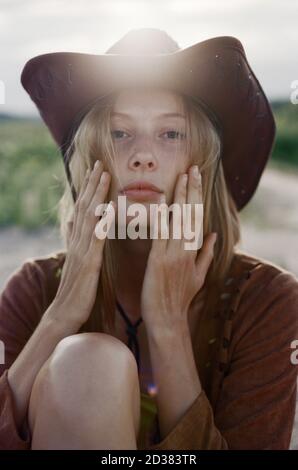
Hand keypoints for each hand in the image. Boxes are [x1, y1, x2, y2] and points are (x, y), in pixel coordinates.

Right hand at [50, 160, 114, 331]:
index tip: (96, 170)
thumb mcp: (77, 260)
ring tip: (104, 175)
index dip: (89, 188)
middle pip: (85, 206)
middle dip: (93, 184)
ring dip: (96, 195)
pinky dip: (101, 222)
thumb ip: (76, 239)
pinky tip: (107, 208)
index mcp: (79, 240)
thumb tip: (72, 222)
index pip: (84, 209)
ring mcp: (83, 250)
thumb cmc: (76, 288)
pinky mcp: (89, 262)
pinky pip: (96, 239)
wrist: (65, 312)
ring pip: (90, 217)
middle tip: (100, 162)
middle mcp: (79, 241)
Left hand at [141, 164, 216, 337]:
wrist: (167, 319)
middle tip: (193, 169)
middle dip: (192, 191)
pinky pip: (161, 235)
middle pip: (191, 215)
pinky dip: (162, 217)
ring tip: (183, 177)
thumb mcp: (199, 276)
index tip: (197, 178)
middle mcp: (186, 250)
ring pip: (178, 221)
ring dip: (180, 198)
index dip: (197, 197)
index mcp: (194, 252)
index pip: (198, 218)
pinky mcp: (158, 261)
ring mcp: (173, 255)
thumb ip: (205, 254)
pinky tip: (162, 202)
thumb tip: (212, 235)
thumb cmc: (180, 297)